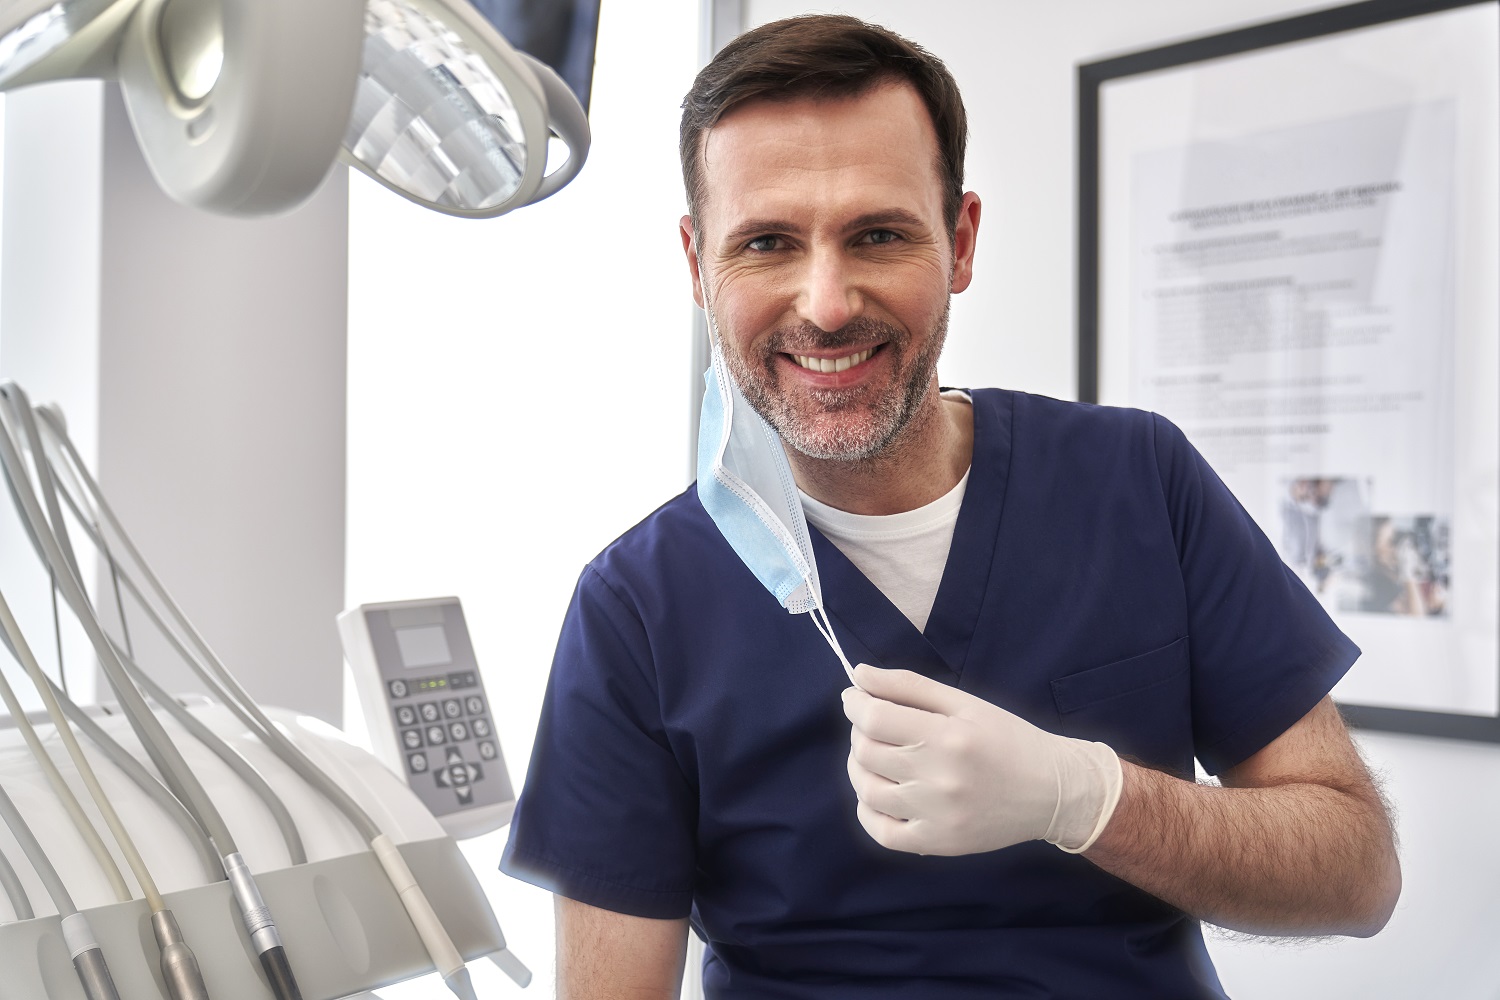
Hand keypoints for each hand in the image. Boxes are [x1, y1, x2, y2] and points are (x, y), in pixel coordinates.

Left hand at [841, 663, 1121, 855]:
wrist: (1052, 791)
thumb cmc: (1008, 739)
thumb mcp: (965, 702)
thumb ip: (908, 686)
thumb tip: (858, 675)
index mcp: (949, 736)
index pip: (874, 719)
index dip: (854, 704)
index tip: (855, 698)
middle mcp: (940, 779)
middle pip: (866, 753)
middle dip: (859, 732)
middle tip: (874, 725)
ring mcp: (937, 816)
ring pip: (867, 791)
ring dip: (859, 768)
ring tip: (877, 757)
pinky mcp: (937, 843)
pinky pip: (881, 832)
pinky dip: (867, 811)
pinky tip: (879, 793)